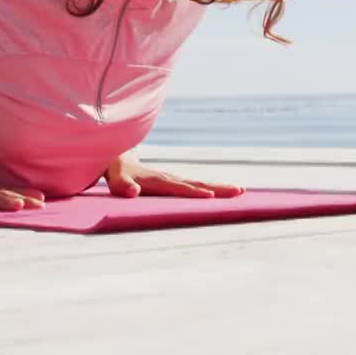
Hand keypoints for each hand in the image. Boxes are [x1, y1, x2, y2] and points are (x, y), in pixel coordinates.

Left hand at [104, 152, 243, 198]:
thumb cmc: (117, 174)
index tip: (210, 197)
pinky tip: (224, 193)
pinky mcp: (175, 182)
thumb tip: (133, 192)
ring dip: (219, 187)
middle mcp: (169, 178)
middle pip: (196, 184)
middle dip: (217, 188)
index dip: (193, 192)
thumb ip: (123, 186)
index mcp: (157, 180)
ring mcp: (173, 179)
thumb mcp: (115, 181)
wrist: (118, 159)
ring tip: (240, 191)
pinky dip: (212, 188)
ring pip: (199, 183)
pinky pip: (195, 185)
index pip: (178, 187)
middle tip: (239, 191)